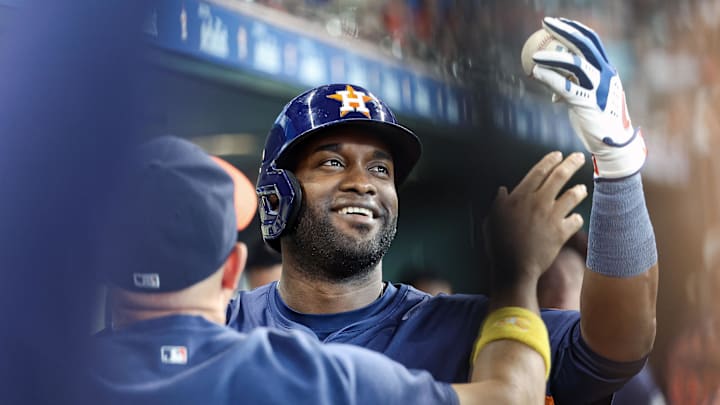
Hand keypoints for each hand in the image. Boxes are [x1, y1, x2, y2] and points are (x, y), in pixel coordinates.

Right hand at [484, 152, 586, 296]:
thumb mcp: (492, 219)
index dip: (550, 161)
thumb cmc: (498, 245)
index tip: (558, 154)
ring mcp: (551, 217)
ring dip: (579, 190)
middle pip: (559, 176)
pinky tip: (575, 219)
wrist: (513, 269)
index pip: (538, 171)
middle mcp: (538, 202)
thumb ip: (499, 203)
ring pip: (573, 195)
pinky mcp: (561, 233)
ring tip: (582, 189)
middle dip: (571, 163)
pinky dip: (576, 219)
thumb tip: (503, 191)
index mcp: (520, 197)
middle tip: (579, 157)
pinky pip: (576, 220)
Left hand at [530, 17, 646, 179]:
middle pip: (585, 45)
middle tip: (544, 23)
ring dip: (553, 57)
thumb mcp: (588, 98)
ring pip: (576, 64)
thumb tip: (552, 85)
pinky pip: (565, 87)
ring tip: (535, 55)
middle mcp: (606, 75)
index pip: (592, 41)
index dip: (575, 28)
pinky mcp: (588, 103)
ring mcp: (599, 88)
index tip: (558, 22)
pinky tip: (536, 73)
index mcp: (607, 70)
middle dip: (564, 30)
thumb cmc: (597, 121)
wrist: (612, 145)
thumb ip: (574, 86)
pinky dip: (550, 78)